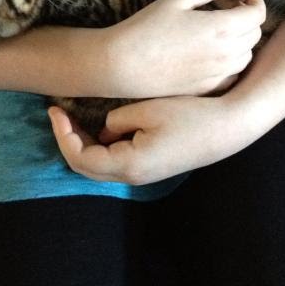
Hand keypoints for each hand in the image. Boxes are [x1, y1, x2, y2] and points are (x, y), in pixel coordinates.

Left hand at [47, 93, 258, 185]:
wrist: (229, 127)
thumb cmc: (190, 115)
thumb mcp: (148, 109)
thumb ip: (118, 118)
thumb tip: (105, 128)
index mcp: (129, 164)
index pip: (80, 157)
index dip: (62, 134)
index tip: (55, 110)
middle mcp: (134, 176)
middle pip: (86, 167)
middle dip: (68, 140)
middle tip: (60, 114)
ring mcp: (145, 174)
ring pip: (101, 165)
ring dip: (84, 144)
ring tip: (77, 116)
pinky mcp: (153, 167)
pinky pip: (118, 161)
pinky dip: (103, 145)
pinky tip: (105, 124)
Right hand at [109, 0, 265, 98]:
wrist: (123, 64)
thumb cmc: (147, 27)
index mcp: (221, 27)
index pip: (257, 15)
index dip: (256, 2)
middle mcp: (225, 54)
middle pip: (255, 35)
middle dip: (249, 19)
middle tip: (231, 10)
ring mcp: (218, 74)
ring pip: (247, 57)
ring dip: (243, 41)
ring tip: (223, 31)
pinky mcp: (207, 88)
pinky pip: (233, 75)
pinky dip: (232, 63)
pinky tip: (214, 54)